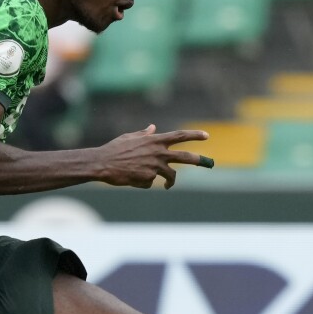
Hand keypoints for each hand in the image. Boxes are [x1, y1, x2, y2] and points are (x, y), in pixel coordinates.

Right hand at [96, 125, 211, 188]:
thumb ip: (144, 134)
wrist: (103, 163)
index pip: (179, 136)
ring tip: (167, 185)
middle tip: (210, 163)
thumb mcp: (130, 137)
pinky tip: (133, 179)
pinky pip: (151, 182)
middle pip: (185, 157)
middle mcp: (158, 153)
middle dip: (198, 160)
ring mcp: (154, 166)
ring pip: (170, 175)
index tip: (206, 135)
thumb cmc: (115, 149)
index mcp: (154, 140)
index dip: (194, 135)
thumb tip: (153, 127)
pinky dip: (144, 182)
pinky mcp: (149, 178)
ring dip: (170, 181)